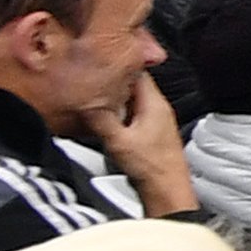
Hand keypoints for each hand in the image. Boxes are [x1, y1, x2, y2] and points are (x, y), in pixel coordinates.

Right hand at [71, 64, 193, 216]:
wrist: (166, 191)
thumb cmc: (151, 168)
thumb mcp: (118, 140)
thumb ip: (100, 118)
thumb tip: (84, 103)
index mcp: (154, 104)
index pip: (138, 71)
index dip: (118, 63)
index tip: (100, 59)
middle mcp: (157, 109)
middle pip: (133, 85)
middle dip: (112, 81)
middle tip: (90, 78)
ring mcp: (155, 121)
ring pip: (131, 100)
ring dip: (114, 99)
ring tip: (94, 97)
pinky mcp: (149, 133)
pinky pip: (131, 115)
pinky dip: (118, 113)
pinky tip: (104, 120)